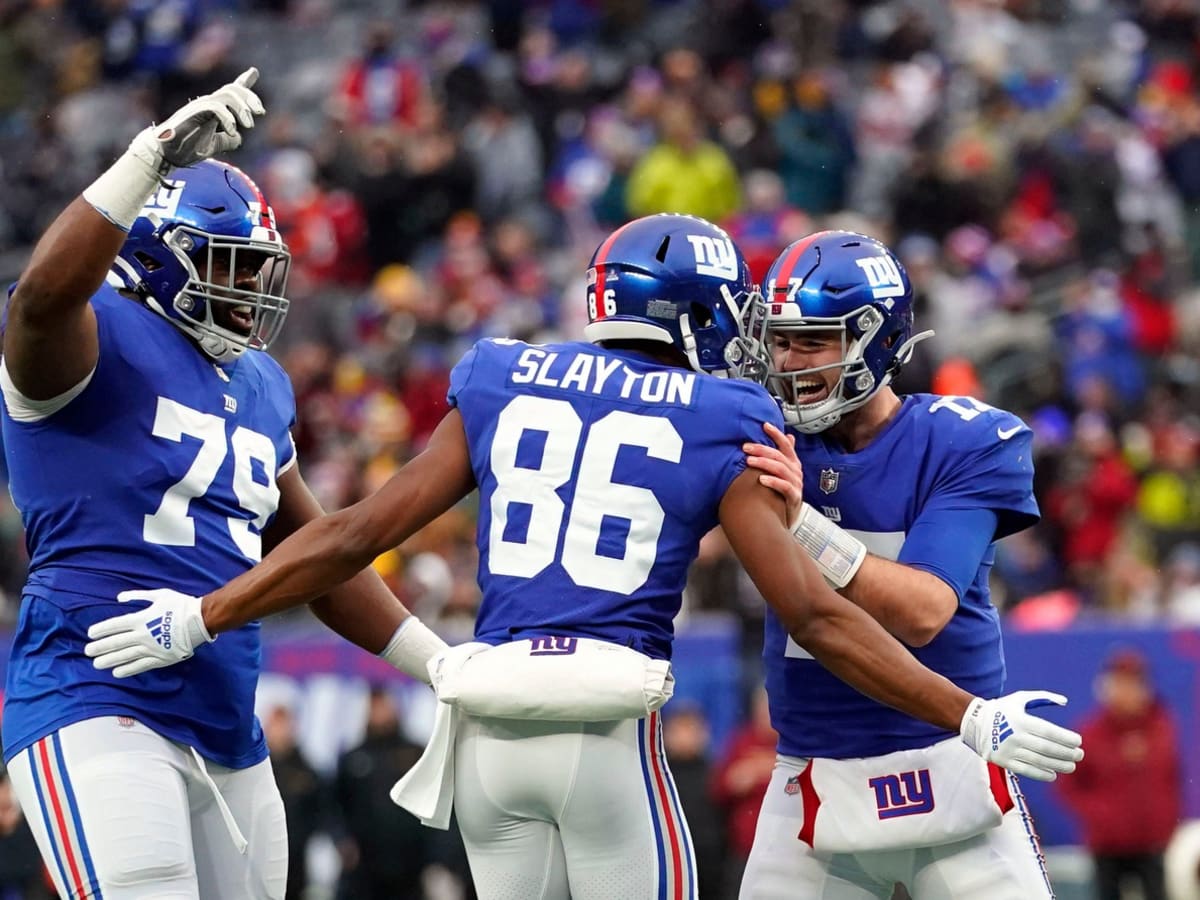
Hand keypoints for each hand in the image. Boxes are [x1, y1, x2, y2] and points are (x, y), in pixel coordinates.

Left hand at [85, 589, 214, 676]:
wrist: (200, 621)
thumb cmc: (180, 605)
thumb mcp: (159, 595)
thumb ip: (138, 596)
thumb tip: (119, 598)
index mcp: (141, 619)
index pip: (114, 625)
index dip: (100, 630)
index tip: (90, 634)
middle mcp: (143, 635)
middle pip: (116, 643)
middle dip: (99, 647)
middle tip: (87, 651)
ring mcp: (151, 648)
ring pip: (124, 656)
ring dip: (108, 660)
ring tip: (96, 664)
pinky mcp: (160, 659)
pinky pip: (140, 666)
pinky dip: (127, 670)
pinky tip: (116, 673)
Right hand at [130, 68, 264, 172]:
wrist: (166, 154)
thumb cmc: (186, 148)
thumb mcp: (213, 146)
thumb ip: (227, 140)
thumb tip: (240, 138)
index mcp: (214, 110)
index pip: (230, 91)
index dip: (243, 82)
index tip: (253, 71)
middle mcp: (208, 104)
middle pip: (232, 89)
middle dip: (250, 97)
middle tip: (260, 112)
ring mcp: (200, 106)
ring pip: (226, 94)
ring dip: (241, 108)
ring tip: (249, 124)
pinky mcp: (193, 112)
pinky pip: (214, 107)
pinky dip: (227, 117)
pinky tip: (233, 131)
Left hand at [744, 422, 802, 528]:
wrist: (790, 516)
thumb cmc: (783, 491)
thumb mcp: (784, 472)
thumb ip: (783, 455)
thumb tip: (788, 436)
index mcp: (793, 463)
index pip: (786, 444)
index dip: (776, 434)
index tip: (764, 425)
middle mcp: (795, 471)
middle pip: (779, 456)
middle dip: (762, 449)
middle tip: (745, 447)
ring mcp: (796, 484)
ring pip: (780, 469)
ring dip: (764, 463)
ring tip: (749, 461)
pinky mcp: (794, 497)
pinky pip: (784, 487)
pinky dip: (773, 482)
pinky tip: (761, 480)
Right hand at [959, 691, 1083, 781]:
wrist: (974, 721)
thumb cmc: (1003, 709)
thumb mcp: (1020, 698)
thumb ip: (1043, 697)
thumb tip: (1065, 701)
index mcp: (1020, 720)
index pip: (1049, 731)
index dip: (1066, 738)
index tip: (1079, 741)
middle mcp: (1015, 735)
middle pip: (1047, 748)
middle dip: (1067, 753)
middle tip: (1080, 755)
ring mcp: (1009, 750)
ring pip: (1039, 761)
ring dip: (1059, 765)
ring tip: (1071, 766)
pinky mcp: (1003, 761)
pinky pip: (1026, 770)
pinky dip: (1042, 774)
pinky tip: (1053, 774)